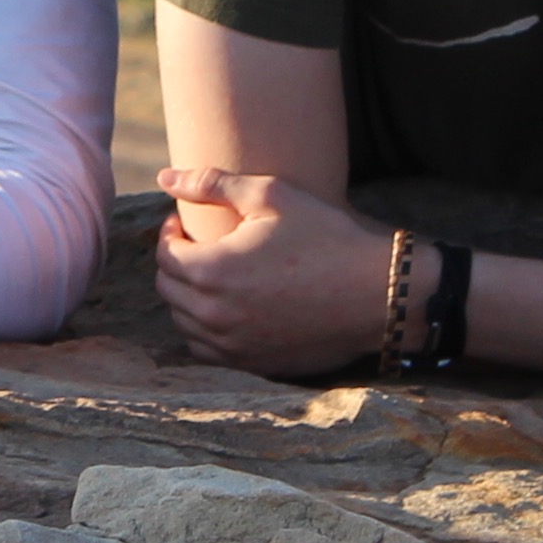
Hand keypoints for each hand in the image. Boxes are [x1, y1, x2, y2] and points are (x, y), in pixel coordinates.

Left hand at [150, 165, 398, 379]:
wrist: (378, 294)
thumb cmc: (326, 237)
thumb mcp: (271, 196)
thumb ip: (212, 184)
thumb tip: (165, 177)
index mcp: (213, 271)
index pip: (165, 254)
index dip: (170, 233)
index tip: (185, 223)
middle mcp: (215, 315)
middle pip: (168, 289)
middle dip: (176, 263)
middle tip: (197, 245)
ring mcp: (233, 345)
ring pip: (183, 322)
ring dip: (187, 297)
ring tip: (211, 275)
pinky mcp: (253, 365)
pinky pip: (206, 351)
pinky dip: (204, 330)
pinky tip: (226, 310)